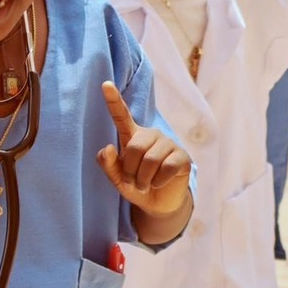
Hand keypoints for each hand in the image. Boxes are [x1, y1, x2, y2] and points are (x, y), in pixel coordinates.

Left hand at [96, 82, 190, 217]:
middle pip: (134, 147)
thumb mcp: (117, 178)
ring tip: (145, 185)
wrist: (158, 203)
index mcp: (132, 135)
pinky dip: (158, 181)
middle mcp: (151, 135)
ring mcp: (169, 144)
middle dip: (130, 170)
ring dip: (143, 179)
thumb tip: (106, 147)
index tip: (105, 84)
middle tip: (133, 181)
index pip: (121, 116)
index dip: (113, 100)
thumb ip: (108, 164)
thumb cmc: (135, 185)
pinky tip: (159, 183)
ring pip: (150, 159)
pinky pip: (167, 167)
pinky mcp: (183, 156)